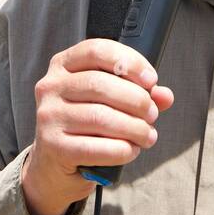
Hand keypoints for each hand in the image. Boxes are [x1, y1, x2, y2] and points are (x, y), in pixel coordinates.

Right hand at [20, 38, 175, 214]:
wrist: (55, 164)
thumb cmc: (86, 125)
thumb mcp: (108, 102)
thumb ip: (137, 93)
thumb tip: (164, 95)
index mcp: (63, 65)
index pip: (97, 50)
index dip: (129, 62)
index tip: (151, 80)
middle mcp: (50, 86)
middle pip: (100, 84)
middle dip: (136, 100)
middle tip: (152, 114)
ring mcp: (48, 116)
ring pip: (99, 117)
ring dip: (133, 128)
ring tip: (147, 135)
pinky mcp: (52, 146)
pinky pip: (94, 147)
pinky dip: (120, 150)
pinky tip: (131, 150)